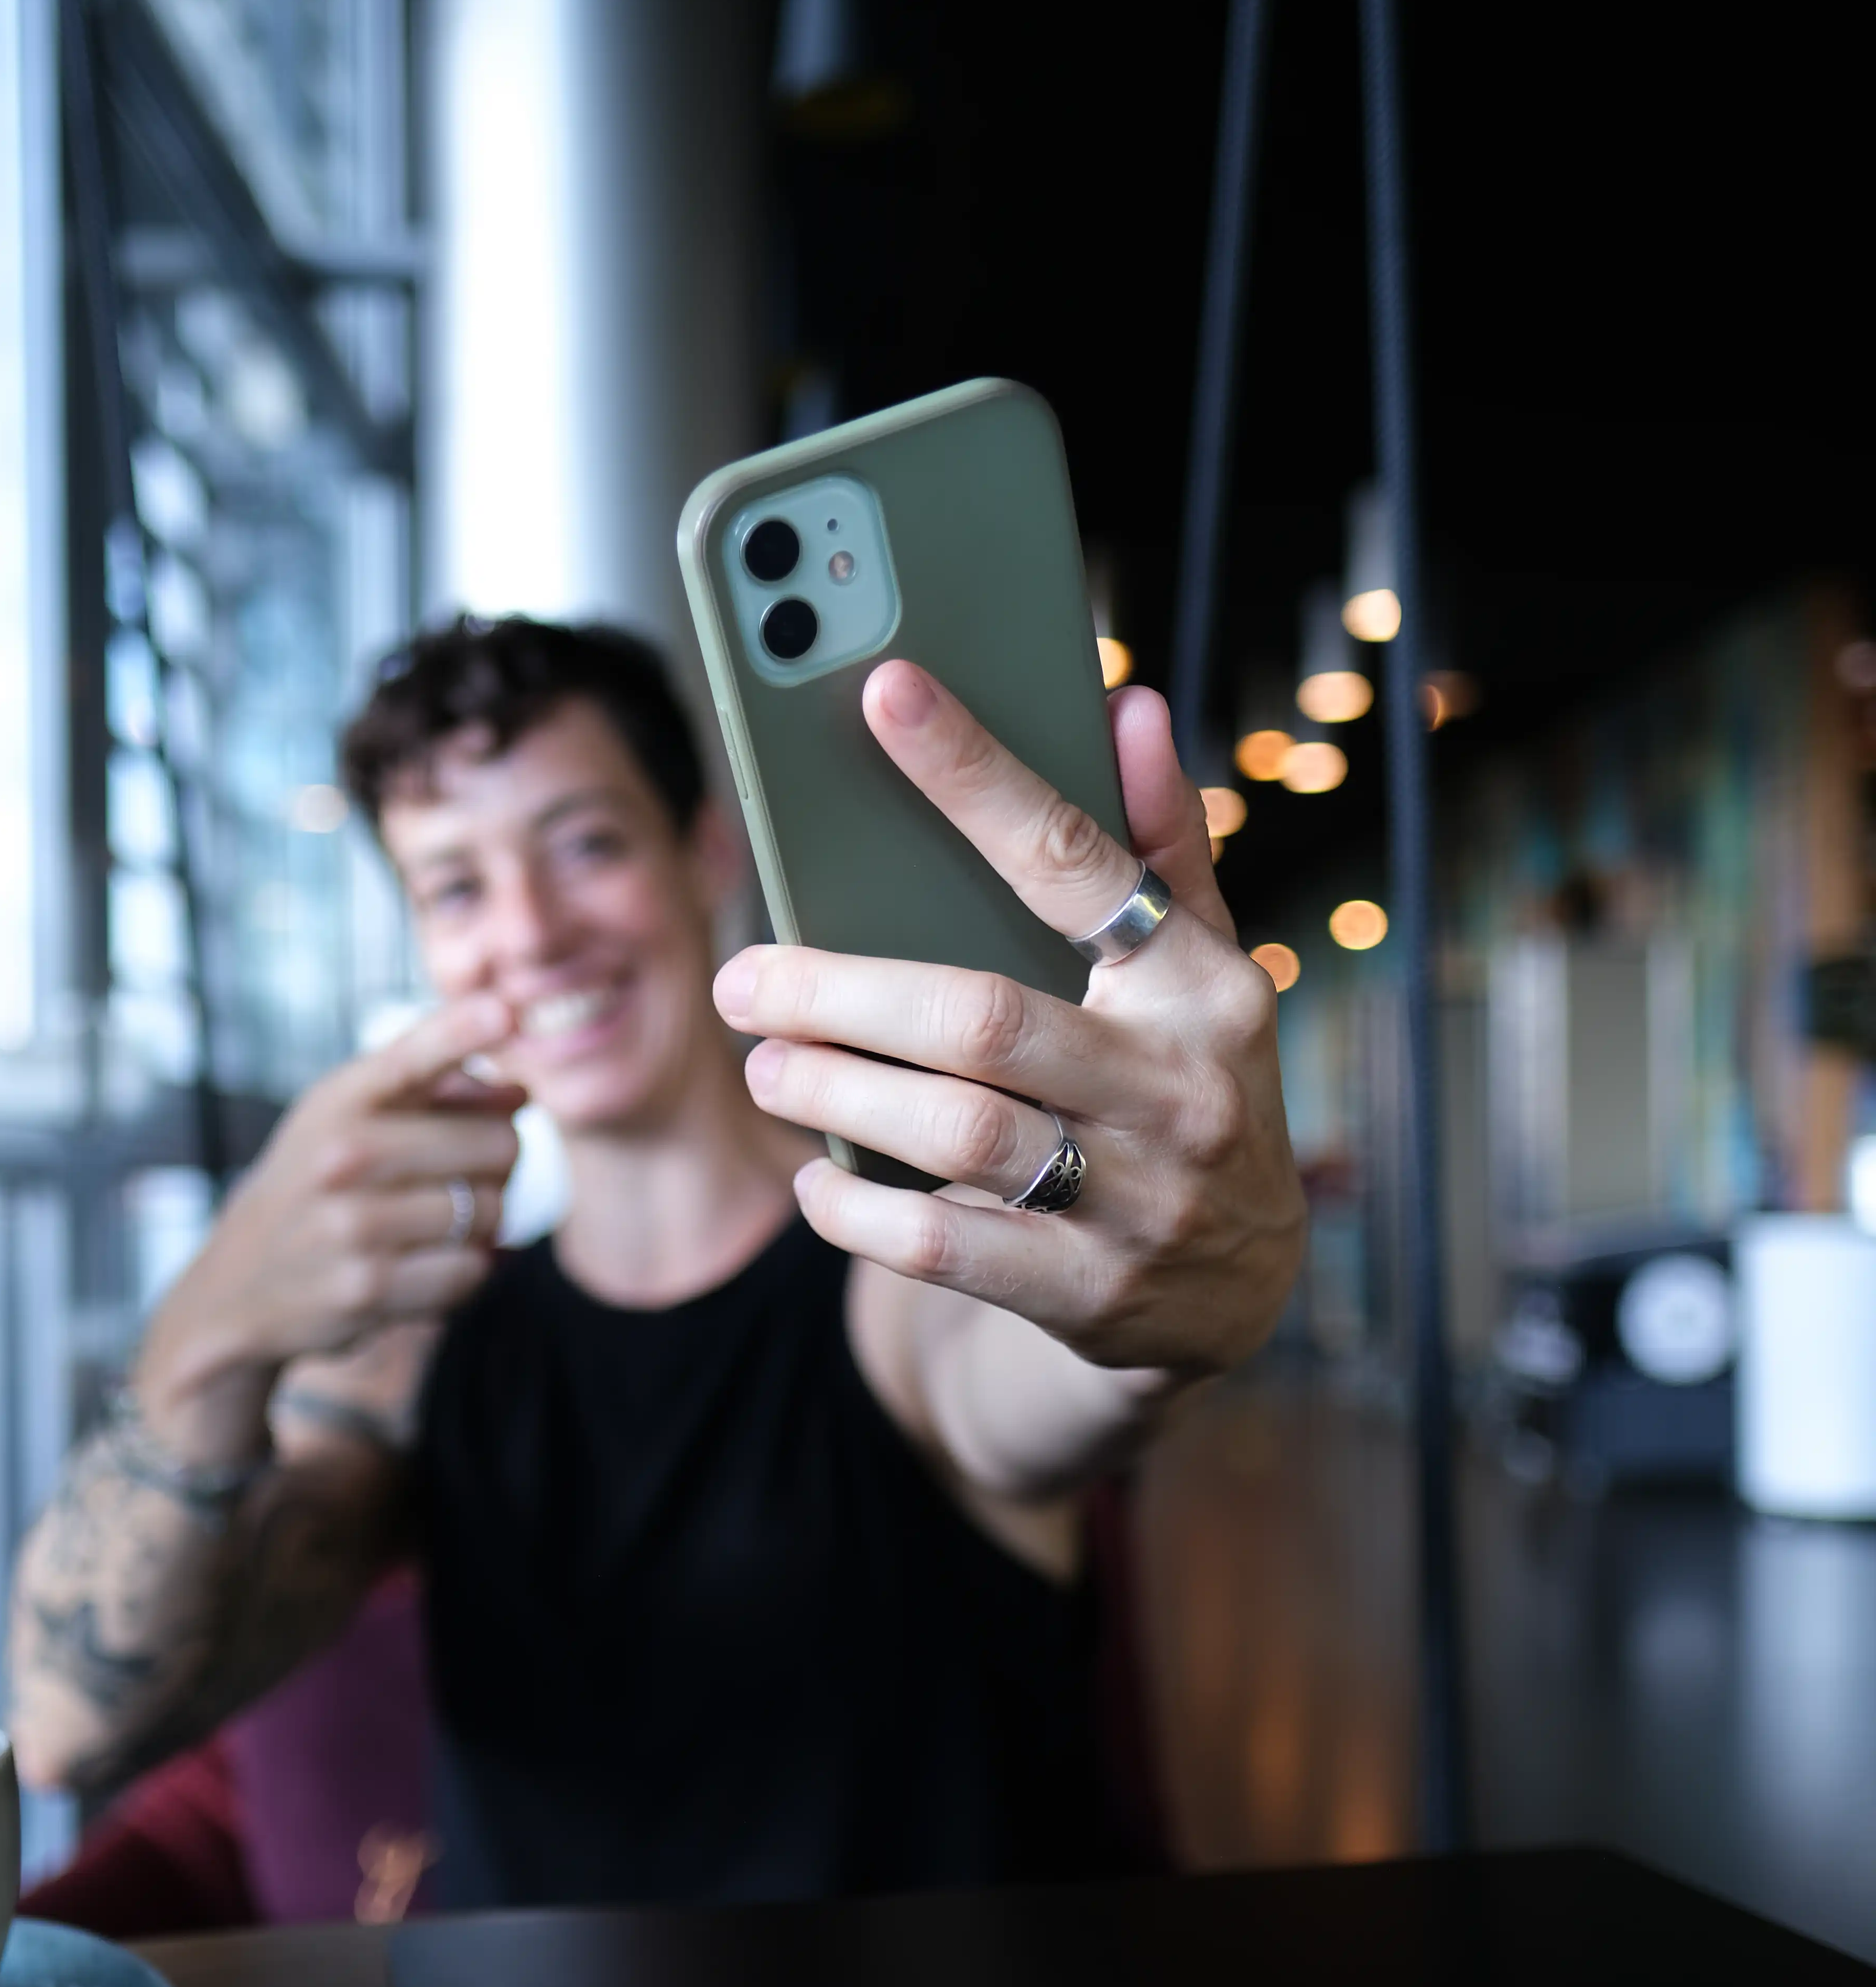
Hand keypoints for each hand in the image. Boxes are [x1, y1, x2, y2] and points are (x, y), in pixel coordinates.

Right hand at [135, 995, 522, 1459]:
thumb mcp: (349, 1118)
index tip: (506, 1011)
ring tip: (441, 1226)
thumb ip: (434, 1090)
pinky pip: (472, 1272)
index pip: (413, 1055)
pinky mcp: (366, 1288)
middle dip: (501, 1165)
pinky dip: (470, 1272)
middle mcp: (342, 1154)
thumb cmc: (315, 1186)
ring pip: (493, 1213)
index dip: (463, 1030)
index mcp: (341, 1098)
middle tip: (467, 1178)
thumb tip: (521, 1094)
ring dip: (487, 1225)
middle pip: (498, 1145)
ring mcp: (352, 1224)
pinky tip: (431, 1266)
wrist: (236, 1285)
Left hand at [712, 664, 1304, 1380]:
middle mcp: (1180, 1088)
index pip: (1078, 860)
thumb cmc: (1183, 1086)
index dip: (980, 776)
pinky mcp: (1089, 1293)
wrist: (1237, 1290)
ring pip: (955, 1129)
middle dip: (841, 993)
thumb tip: (1129, 706)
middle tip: (748, 980)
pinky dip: (859, 1211)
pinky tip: (817, 1181)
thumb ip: (1159, 847)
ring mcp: (1140, 1198)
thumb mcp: (1194, 972)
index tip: (889, 694)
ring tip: (767, 1065)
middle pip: (981, 1018)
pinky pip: (946, 1248)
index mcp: (1202, 985)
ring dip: (835, 1092)